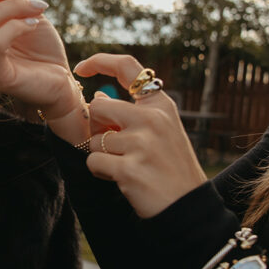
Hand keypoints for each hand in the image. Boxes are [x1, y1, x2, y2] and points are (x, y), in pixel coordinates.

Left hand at [75, 53, 206, 217]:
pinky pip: (94, 162)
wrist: (188, 207)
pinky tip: (122, 178)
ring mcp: (142, 143)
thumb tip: (98, 96)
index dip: (100, 61)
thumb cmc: (170, 168)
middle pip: (98, 107)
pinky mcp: (129, 168)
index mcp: (161, 106)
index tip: (81, 68)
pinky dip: (101, 172)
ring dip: (101, 155)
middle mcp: (153, 119)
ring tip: (126, 166)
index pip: (128, 67)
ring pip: (94, 139)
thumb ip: (132, 114)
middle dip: (97, 127)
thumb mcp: (161, 133)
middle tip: (113, 145)